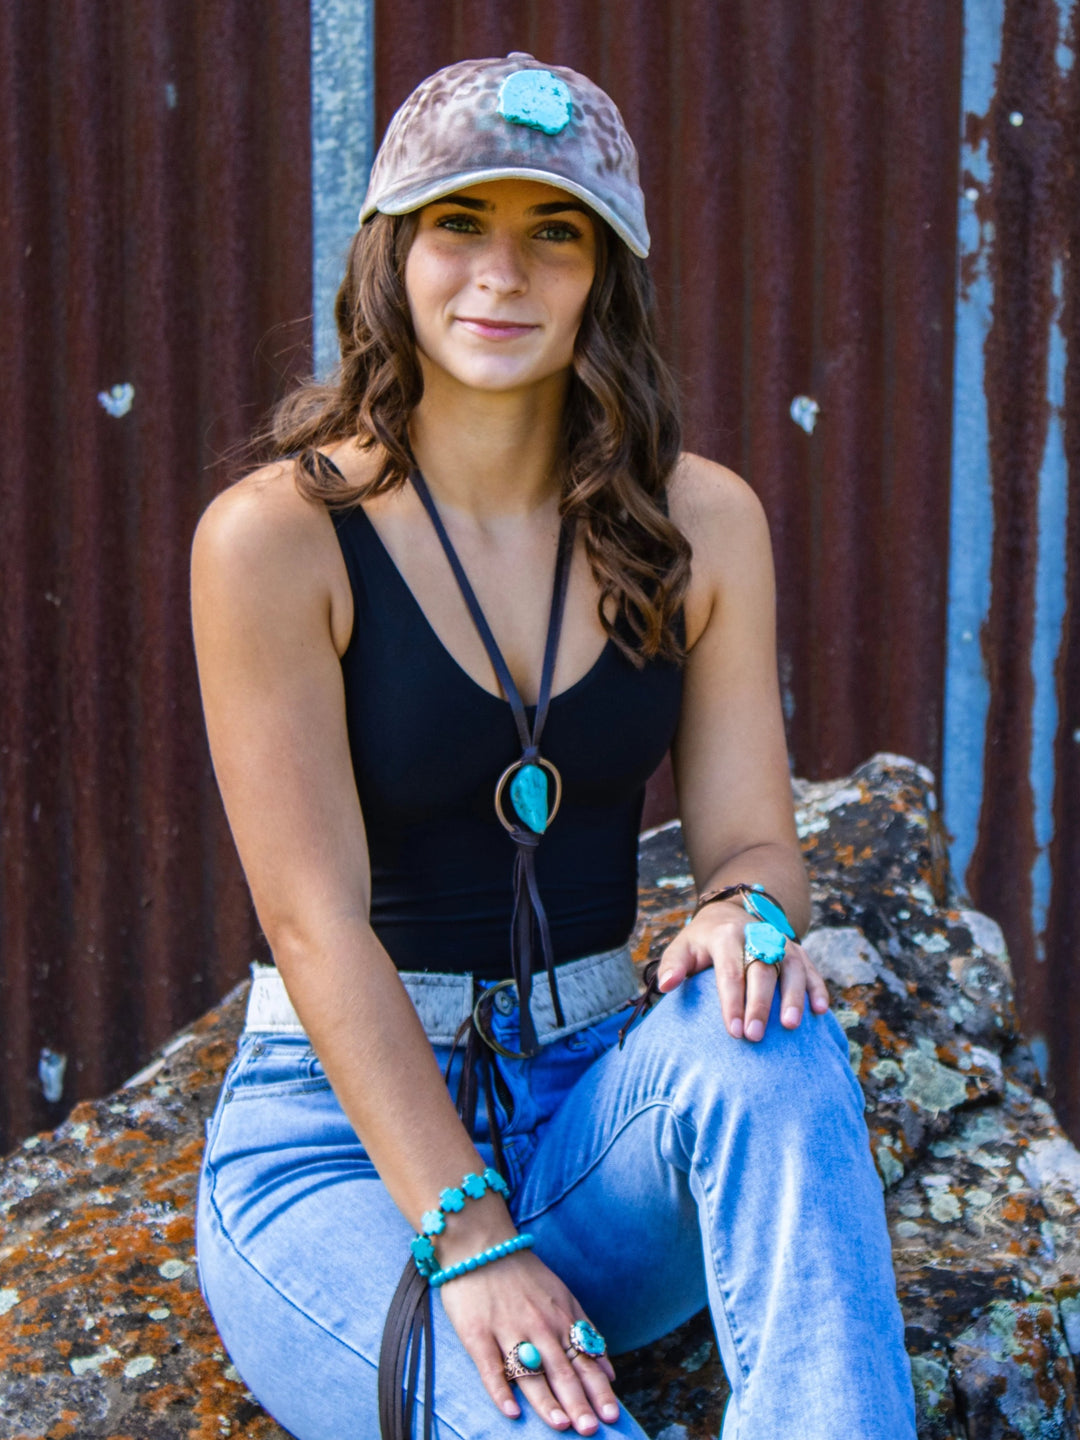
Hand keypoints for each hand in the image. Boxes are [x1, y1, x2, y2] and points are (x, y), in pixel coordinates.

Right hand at [438, 1247, 618, 1433]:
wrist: (481, 1244)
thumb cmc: (524, 1275)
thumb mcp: (563, 1296)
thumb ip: (586, 1332)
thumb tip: (610, 1373)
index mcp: (560, 1319)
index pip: (584, 1361)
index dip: (598, 1390)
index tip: (612, 1417)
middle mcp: (538, 1326)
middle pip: (561, 1370)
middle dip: (578, 1402)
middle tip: (590, 1430)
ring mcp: (507, 1329)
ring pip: (530, 1371)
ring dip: (546, 1400)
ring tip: (561, 1425)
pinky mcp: (477, 1333)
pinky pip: (490, 1366)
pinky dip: (500, 1390)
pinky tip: (511, 1411)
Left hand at [656, 900, 828, 1040]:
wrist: (731, 915)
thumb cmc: (703, 942)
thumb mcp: (682, 947)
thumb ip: (672, 965)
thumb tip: (666, 986)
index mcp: (725, 936)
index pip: (730, 971)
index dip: (732, 1002)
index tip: (733, 1032)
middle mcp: (757, 936)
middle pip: (762, 970)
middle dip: (759, 1004)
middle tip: (755, 1037)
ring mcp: (780, 942)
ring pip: (791, 967)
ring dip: (793, 996)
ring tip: (790, 1025)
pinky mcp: (797, 951)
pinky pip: (810, 969)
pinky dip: (817, 988)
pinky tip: (820, 1011)